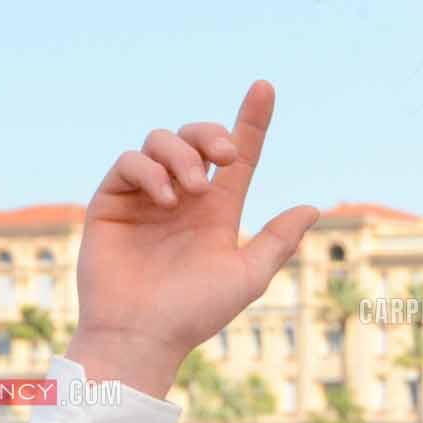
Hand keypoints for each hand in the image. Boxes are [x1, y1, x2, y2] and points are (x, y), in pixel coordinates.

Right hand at [67, 79, 318, 396]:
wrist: (143, 335)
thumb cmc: (195, 313)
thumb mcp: (247, 276)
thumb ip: (277, 241)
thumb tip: (311, 207)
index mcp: (217, 211)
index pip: (238, 156)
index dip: (251, 120)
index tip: (265, 87)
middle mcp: (182, 197)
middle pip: (197, 137)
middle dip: (213, 134)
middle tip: (225, 157)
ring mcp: (145, 197)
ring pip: (160, 141)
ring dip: (182, 154)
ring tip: (192, 190)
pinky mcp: (111, 202)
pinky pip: (128, 163)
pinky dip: (150, 171)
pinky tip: (166, 200)